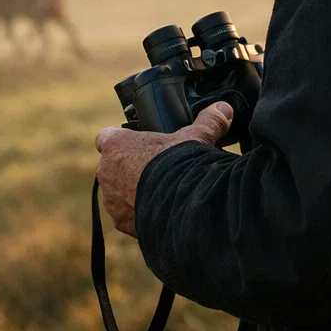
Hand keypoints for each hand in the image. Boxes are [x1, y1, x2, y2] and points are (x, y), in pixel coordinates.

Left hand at [95, 102, 233, 237]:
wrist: (179, 206)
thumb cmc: (179, 164)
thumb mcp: (196, 137)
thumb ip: (208, 122)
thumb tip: (224, 108)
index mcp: (117, 145)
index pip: (106, 137)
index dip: (119, 140)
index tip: (134, 143)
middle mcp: (106, 171)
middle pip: (112, 166)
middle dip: (128, 168)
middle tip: (153, 169)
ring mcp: (111, 200)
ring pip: (117, 193)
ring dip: (131, 193)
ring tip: (158, 192)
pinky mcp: (120, 222)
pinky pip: (126, 216)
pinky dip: (138, 214)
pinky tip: (159, 211)